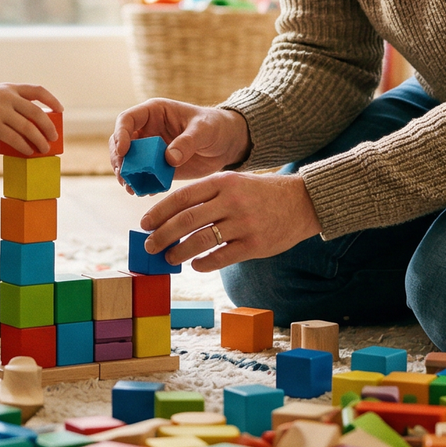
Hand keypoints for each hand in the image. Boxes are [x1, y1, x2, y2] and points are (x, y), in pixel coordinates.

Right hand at [0, 84, 62, 155]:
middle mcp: (7, 98)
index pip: (38, 90)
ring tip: (44, 149)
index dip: (52, 100)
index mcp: (10, 88)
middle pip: (37, 112)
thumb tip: (30, 126)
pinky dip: (24, 146)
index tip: (61, 110)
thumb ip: (11, 104)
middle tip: (54, 137)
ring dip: (39, 140)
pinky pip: (14, 137)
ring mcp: (0, 111)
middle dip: (49, 126)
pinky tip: (28, 152)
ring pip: (27, 127)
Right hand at [109, 99, 249, 189]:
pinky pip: (144, 177)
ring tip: (131, 189)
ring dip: (127, 175)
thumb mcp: (204, 129)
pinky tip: (145, 192)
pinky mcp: (158, 168)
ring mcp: (151, 151)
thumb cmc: (215, 126)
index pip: (127, 119)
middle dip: (119, 159)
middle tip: (124, 175)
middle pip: (121, 142)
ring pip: (129, 162)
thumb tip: (169, 158)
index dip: (121, 133)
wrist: (226, 144)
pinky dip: (141, 185)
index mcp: (154, 112)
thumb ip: (187, 141)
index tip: (123, 150)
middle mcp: (147, 131)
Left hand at [137, 171, 321, 272]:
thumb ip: (206, 195)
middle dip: (162, 235)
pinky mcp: (255, 245)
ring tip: (169, 258)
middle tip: (150, 246)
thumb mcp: (233, 182)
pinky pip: (221, 257)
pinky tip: (195, 265)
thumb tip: (171, 217)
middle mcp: (232, 200)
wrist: (301, 202)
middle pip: (187, 220)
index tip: (144, 224)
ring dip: (179, 252)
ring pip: (201, 241)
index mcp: (223, 181)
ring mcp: (244, 223)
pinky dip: (203, 263)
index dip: (159, 212)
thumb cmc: (259, 194)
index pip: (182, 197)